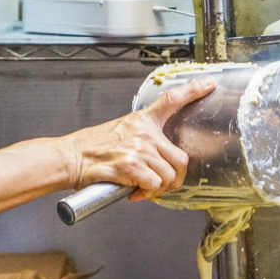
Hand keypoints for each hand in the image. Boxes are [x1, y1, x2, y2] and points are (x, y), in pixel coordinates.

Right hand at [63, 78, 215, 200]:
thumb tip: (159, 161)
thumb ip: (143, 140)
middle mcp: (143, 132)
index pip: (171, 100)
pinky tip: (133, 192)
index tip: (210, 84)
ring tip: (141, 188)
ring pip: (169, 176)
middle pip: (181, 159)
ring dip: (158, 189)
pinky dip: (146, 194)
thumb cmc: (92, 150)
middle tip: (160, 185)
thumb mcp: (120, 131)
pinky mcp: (131, 166)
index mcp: (141, 120)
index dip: (194, 90)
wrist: (70, 157)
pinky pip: (154, 185)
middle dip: (174, 178)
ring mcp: (139, 149)